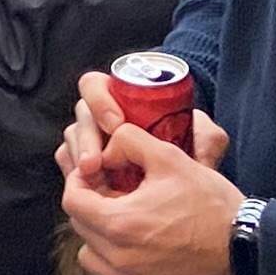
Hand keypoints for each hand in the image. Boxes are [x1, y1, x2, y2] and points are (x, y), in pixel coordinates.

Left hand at [56, 84, 243, 274]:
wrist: (247, 248)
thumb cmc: (211, 203)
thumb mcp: (171, 159)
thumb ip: (130, 141)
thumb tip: (105, 146)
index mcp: (120, 222)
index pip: (71, 201)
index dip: (79, 183)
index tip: (96, 177)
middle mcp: (119, 258)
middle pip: (81, 228)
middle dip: (92, 208)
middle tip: (117, 197)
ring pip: (91, 259)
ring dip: (99, 241)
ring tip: (126, 226)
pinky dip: (112, 274)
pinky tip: (133, 256)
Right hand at [60, 67, 230, 179]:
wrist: (185, 188)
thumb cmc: (189, 154)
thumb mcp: (204, 143)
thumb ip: (208, 137)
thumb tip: (202, 141)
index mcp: (122, 97)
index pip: (95, 85)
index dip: (99, 100)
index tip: (117, 124)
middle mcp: (102, 115)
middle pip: (80, 116)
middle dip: (86, 139)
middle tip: (95, 164)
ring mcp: (91, 140)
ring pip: (71, 139)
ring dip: (77, 157)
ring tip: (92, 177)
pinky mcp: (85, 165)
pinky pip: (67, 162)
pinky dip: (71, 172)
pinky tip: (85, 188)